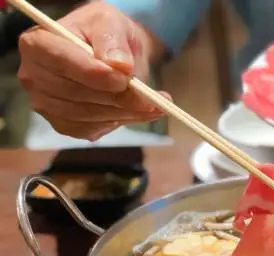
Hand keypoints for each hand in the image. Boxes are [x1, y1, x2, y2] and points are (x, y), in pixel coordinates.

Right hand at [18, 2, 169, 140]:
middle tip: (155, 99)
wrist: (111, 54)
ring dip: (126, 113)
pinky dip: (119, 123)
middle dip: (119, 98)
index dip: (94, 74)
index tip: (125, 79)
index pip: (62, 62)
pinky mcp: (64, 124)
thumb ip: (113, 40)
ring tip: (155, 105)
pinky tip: (137, 112)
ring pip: (88, 116)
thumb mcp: (111, 23)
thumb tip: (120, 65)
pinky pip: (92, 130)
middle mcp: (34, 77)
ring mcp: (46, 104)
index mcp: (37, 44)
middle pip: (77, 94)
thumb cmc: (105, 33)